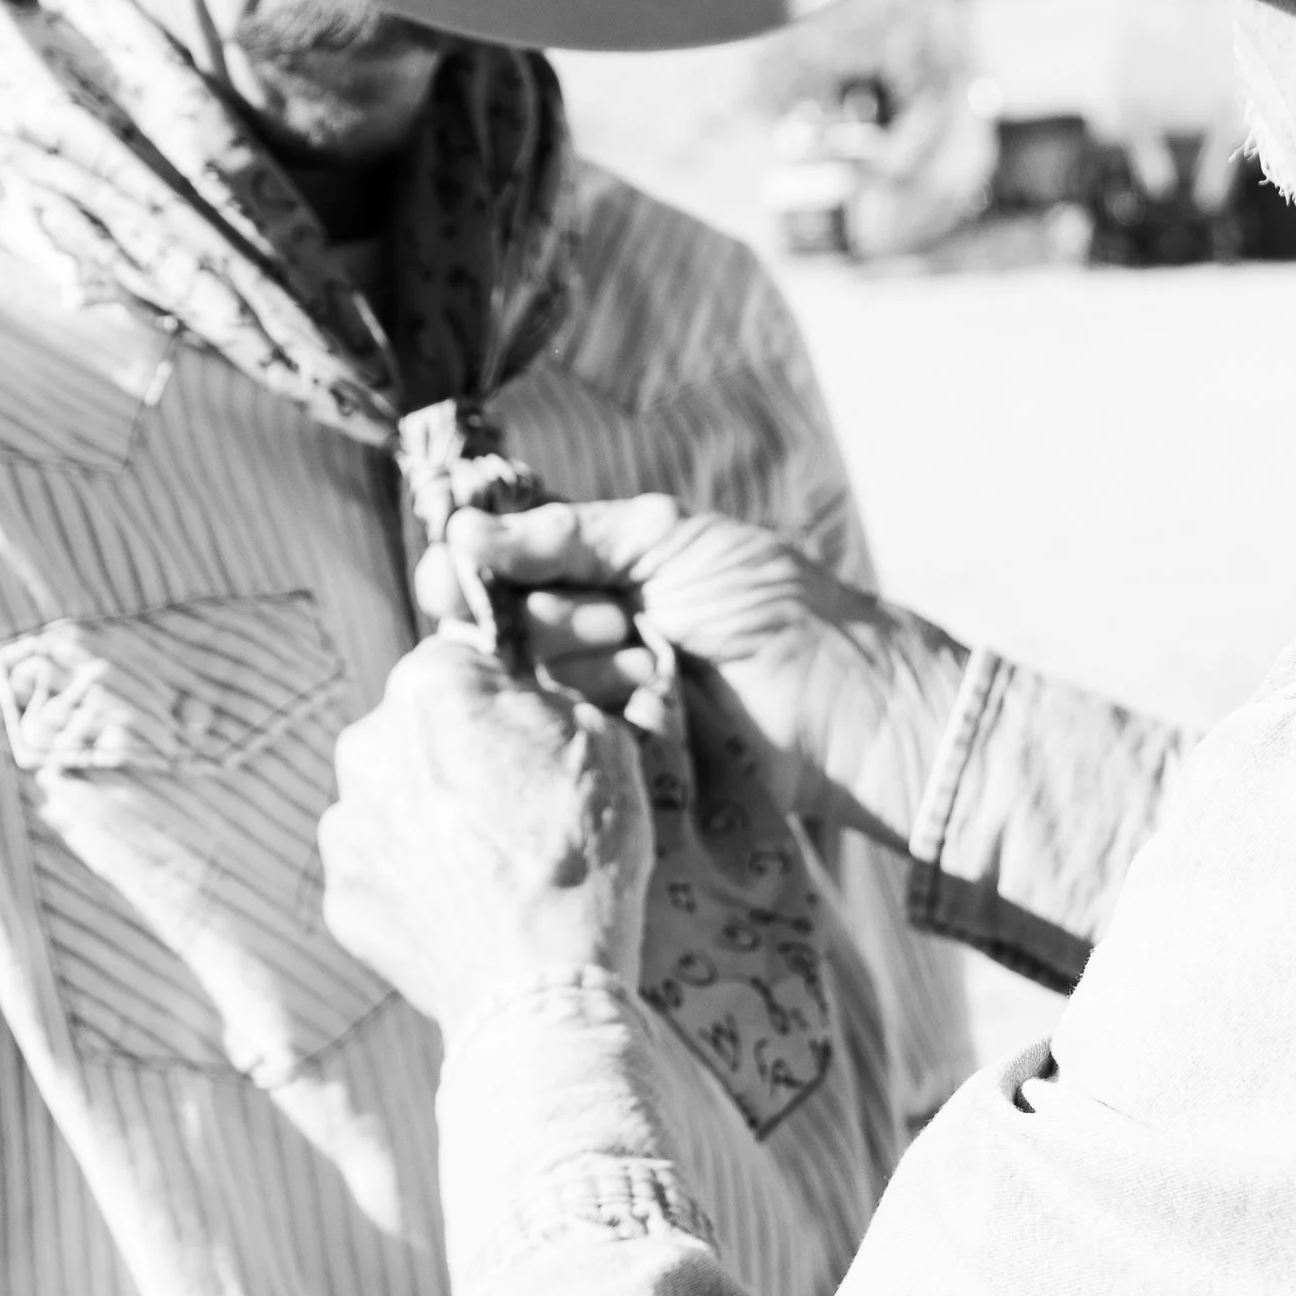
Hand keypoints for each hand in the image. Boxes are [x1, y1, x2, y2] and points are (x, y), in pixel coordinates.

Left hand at [318, 639, 651, 1038]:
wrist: (540, 983)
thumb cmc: (581, 854)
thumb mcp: (602, 743)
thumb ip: (549, 700)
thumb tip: (527, 703)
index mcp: (430, 690)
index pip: (457, 660)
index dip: (499, 693)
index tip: (526, 730)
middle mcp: (367, 745)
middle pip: (413, 730)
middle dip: (455, 754)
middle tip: (514, 802)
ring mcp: (345, 825)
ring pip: (390, 799)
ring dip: (429, 816)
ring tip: (490, 863)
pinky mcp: (341, 895)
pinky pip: (380, 869)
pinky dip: (414, 880)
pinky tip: (466, 904)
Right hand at [415, 497, 966, 847]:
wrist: (842, 698)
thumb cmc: (768, 605)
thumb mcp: (667, 539)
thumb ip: (565, 534)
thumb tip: (462, 533)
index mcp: (592, 574)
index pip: (496, 572)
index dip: (466, 575)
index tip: (453, 576)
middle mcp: (581, 639)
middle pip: (500, 632)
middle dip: (547, 621)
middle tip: (617, 621)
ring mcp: (594, 705)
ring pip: (528, 686)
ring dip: (586, 669)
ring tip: (655, 663)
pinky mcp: (611, 763)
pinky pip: (561, 741)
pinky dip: (601, 716)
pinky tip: (652, 706)